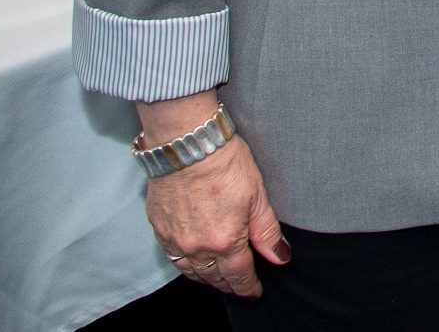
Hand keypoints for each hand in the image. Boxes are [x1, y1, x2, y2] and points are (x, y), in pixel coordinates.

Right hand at [145, 137, 289, 297]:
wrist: (187, 144)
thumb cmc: (225, 163)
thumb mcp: (258, 195)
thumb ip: (267, 231)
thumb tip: (279, 257)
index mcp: (224, 241)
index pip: (239, 276)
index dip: (248, 287)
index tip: (254, 292)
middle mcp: (196, 247)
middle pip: (214, 278)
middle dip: (228, 285)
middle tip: (239, 287)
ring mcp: (174, 240)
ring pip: (191, 272)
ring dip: (206, 279)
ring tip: (218, 279)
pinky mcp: (159, 228)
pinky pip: (172, 258)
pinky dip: (186, 265)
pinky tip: (193, 262)